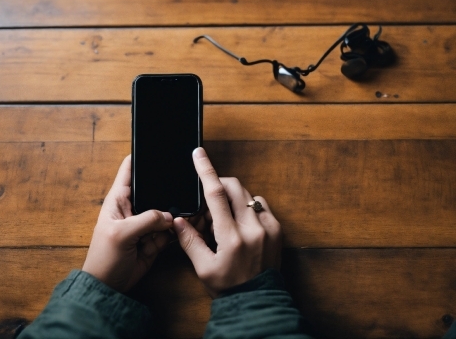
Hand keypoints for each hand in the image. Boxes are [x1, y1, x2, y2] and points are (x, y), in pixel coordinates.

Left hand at [82, 155, 173, 291]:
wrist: (109, 286)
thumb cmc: (104, 258)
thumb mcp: (122, 234)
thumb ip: (147, 219)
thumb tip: (169, 215)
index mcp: (118, 199)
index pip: (129, 170)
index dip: (141, 157)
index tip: (156, 147)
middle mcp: (133, 208)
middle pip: (155, 189)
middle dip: (167, 190)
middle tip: (181, 188)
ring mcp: (145, 223)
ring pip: (165, 210)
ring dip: (173, 214)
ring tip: (180, 216)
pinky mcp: (154, 238)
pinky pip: (169, 228)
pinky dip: (175, 230)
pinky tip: (179, 229)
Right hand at [173, 147, 281, 297]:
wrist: (258, 301)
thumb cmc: (229, 286)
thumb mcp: (203, 268)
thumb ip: (189, 241)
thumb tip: (178, 220)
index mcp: (232, 238)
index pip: (216, 195)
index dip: (206, 171)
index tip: (199, 154)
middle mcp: (253, 228)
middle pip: (234, 187)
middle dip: (219, 185)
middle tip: (209, 203)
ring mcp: (269, 227)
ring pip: (248, 195)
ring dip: (233, 198)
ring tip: (224, 221)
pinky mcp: (278, 229)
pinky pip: (260, 205)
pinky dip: (247, 207)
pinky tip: (240, 224)